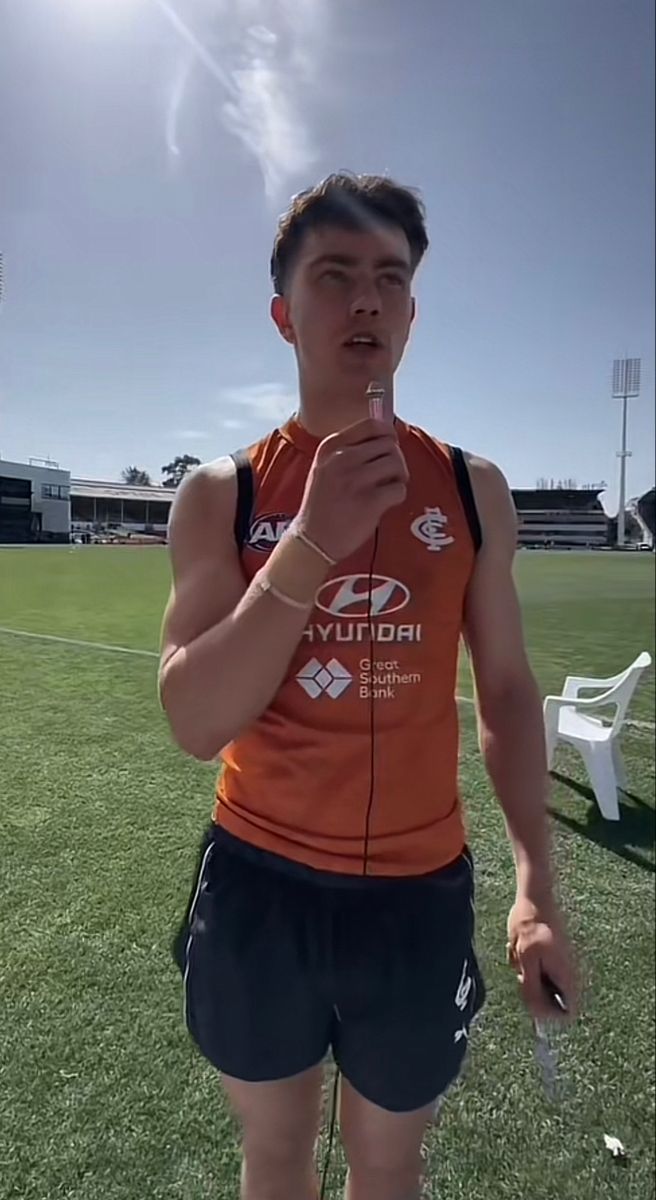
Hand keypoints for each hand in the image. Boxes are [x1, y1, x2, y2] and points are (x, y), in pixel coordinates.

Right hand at [297, 417, 407, 561]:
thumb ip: (347, 451)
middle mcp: (342, 459)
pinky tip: (387, 502)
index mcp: (331, 447)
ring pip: (397, 464)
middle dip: (396, 459)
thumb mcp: (324, 467)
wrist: (312, 539)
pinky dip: (398, 496)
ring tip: (389, 487)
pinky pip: (399, 489)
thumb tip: (384, 439)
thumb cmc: (321, 504)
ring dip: (399, 476)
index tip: (390, 446)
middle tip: (390, 474)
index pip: (372, 425)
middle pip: (389, 444)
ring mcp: (356, 480)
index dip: (388, 434)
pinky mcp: (369, 502)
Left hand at [507, 897, 577, 1021]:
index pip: (568, 1012)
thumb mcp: (526, 960)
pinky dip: (525, 965)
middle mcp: (568, 973)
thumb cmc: (529, 926)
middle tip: (521, 971)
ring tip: (518, 956)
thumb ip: (532, 988)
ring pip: (541, 985)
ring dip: (525, 976)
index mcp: (566, 976)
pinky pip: (537, 971)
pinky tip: (518, 949)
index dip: (549, 1014)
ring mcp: (560, 964)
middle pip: (552, 1000)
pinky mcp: (552, 956)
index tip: (530, 999)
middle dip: (532, 991)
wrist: (534, 898)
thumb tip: (539, 1015)